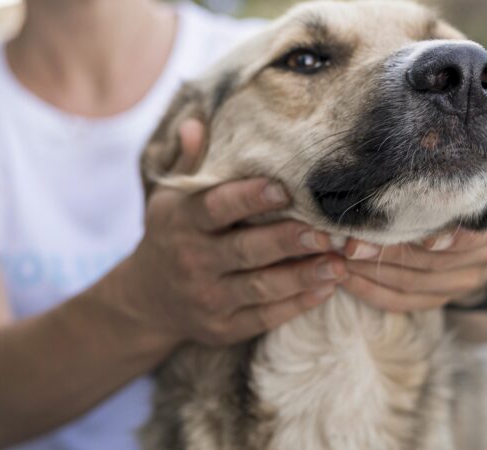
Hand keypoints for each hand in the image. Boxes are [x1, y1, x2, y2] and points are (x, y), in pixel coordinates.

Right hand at [118, 120, 346, 345]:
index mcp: (182, 223)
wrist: (146, 301)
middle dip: (288, 241)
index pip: (215, 208)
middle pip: (245, 251)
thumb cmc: (171, 236)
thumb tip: (195, 122)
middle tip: (326, 231)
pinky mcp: (224, 327)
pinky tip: (326, 287)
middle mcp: (193, 261)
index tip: (285, 188)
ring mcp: (209, 298)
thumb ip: (189, 163)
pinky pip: (265, 317)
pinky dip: (297, 304)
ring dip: (303, 276)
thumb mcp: (169, 199)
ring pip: (261, 288)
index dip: (249, 198)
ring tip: (339, 262)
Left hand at [341, 102, 486, 312]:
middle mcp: (483, 256)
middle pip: (430, 261)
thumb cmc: (481, 189)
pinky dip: (371, 293)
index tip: (410, 235)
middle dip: (387, 251)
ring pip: (412, 283)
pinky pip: (402, 302)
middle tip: (348, 242)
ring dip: (371, 272)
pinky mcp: (437, 300)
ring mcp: (460, 282)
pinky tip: (343, 279)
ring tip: (335, 255)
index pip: (470, 233)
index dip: (441, 234)